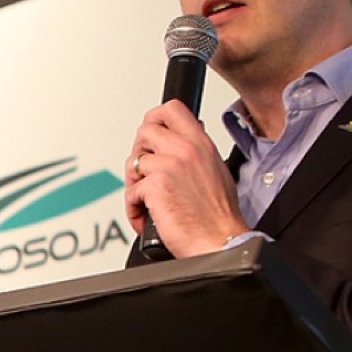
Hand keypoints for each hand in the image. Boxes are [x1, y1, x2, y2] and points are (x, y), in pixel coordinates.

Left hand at [125, 100, 247, 257]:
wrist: (221, 242)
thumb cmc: (220, 217)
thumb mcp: (217, 172)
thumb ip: (197, 155)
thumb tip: (180, 148)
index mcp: (201, 144)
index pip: (172, 109)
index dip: (155, 119)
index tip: (151, 136)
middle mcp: (185, 150)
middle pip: (145, 129)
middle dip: (140, 151)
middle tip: (145, 171)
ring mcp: (169, 166)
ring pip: (134, 161)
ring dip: (134, 183)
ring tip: (145, 200)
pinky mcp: (155, 187)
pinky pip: (131, 190)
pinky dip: (134, 207)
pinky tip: (146, 217)